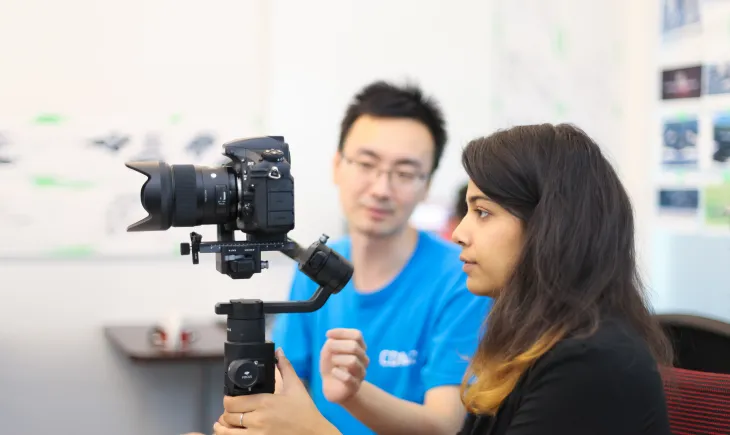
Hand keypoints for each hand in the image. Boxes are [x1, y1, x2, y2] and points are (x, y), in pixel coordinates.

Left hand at [213, 348, 338, 434]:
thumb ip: (285, 367)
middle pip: (228, 415)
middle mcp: (258, 419)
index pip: (232, 401)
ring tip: (225, 424)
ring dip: (224, 426)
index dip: (229, 399)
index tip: (231, 399)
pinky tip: (232, 432)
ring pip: (227, 431)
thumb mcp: (296, 387)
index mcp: (265, 402)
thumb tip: (278, 351)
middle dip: (228, 412)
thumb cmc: (305, 413)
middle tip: (232, 410)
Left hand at [320, 328, 369, 403]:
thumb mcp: (328, 351)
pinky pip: (348, 378)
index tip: (328, 334)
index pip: (356, 335)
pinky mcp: (355, 386)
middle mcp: (363, 359)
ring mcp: (361, 373)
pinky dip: (337, 373)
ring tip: (333, 363)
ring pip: (352, 361)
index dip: (342, 332)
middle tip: (329, 350)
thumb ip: (331, 343)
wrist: (333, 387)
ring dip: (338, 359)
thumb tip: (332, 339)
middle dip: (337, 345)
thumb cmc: (332, 365)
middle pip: (354, 346)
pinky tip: (334, 372)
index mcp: (360, 348)